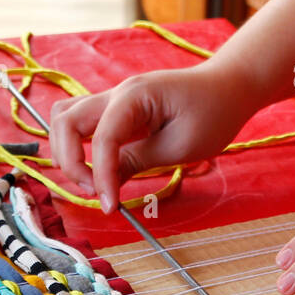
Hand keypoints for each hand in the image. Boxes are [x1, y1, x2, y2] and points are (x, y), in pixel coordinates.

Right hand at [49, 60, 258, 213]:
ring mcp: (114, 100)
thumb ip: (138, 161)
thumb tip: (107, 183)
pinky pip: (84, 125)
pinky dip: (80, 147)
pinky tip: (99, 171)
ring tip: (92, 183)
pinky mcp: (118, 112)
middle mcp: (117, 93)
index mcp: (134, 96)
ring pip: (67, 119)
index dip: (101, 176)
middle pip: (66, 121)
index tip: (110, 206)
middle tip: (97, 193)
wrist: (228, 88)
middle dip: (71, 162)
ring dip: (68, 151)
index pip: (102, 138)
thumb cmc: (213, 113)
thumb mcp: (180, 145)